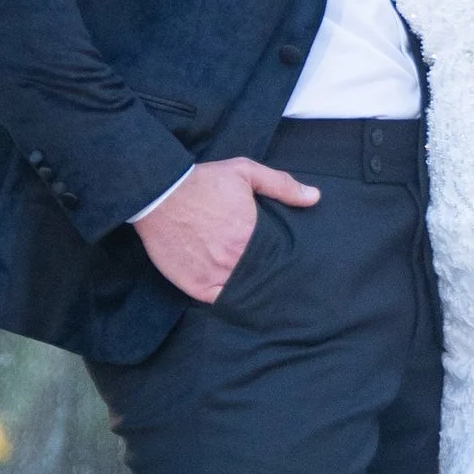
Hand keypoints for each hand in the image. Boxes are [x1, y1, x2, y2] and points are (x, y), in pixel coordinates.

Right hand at [135, 156, 318, 303]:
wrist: (159, 193)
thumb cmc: (203, 182)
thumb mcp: (245, 172)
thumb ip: (281, 185)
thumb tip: (314, 197)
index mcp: (251, 234)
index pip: (278, 257)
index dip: (284, 261)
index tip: (290, 263)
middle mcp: (235, 259)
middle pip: (262, 277)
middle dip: (269, 277)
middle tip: (279, 280)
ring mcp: (214, 275)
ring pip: (242, 292)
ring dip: (251, 290)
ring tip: (261, 291)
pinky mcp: (194, 285)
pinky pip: (218, 301)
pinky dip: (228, 300)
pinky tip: (236, 295)